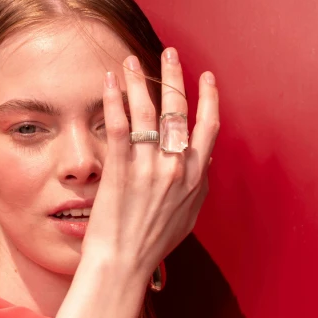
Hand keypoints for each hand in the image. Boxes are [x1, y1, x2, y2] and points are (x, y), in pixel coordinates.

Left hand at [81, 48, 218, 288]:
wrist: (124, 264)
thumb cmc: (152, 245)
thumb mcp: (187, 217)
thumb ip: (197, 187)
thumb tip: (202, 163)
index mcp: (195, 178)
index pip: (208, 128)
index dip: (208, 99)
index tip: (205, 78)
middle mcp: (175, 168)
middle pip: (178, 111)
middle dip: (174, 77)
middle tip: (169, 53)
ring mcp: (147, 168)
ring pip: (147, 112)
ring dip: (140, 81)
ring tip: (131, 60)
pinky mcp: (120, 170)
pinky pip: (118, 126)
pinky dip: (114, 101)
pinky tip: (109, 82)